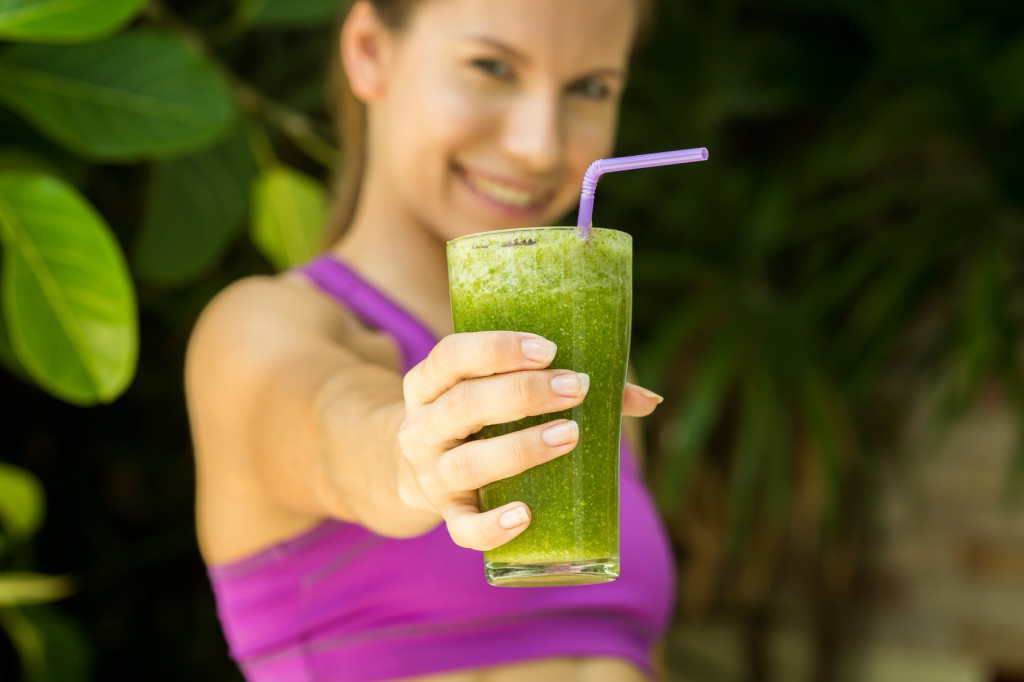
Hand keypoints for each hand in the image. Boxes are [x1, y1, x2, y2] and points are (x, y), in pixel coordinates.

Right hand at [396, 331, 660, 550]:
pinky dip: (490, 525)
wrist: (413, 471)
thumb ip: (568, 387)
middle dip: (523, 394)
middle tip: (576, 388)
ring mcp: (431, 474)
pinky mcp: (447, 514)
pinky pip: (462, 527)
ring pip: (467, 464)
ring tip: (569, 436)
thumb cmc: (478, 420)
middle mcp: (421, 427)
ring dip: (520, 448)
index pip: (452, 356)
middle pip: (463, 405)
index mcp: (430, 383)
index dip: (496, 350)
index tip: (549, 350)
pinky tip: (525, 515)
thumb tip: (649, 399)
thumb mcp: (497, 392)